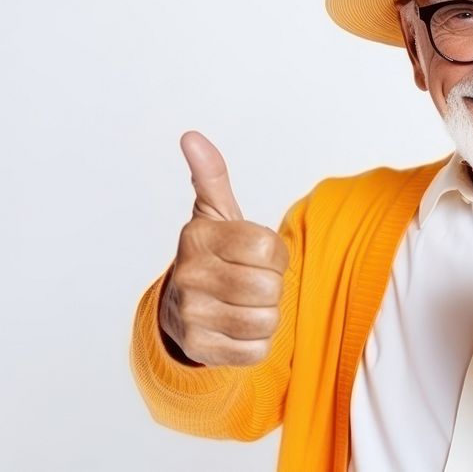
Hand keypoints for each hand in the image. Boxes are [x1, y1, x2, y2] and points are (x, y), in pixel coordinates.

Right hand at [158, 131, 288, 366]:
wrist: (182, 309)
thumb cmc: (214, 254)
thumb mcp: (215, 213)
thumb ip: (212, 175)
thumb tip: (192, 137)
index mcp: (199, 237)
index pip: (269, 250)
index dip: (275, 256)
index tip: (258, 256)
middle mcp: (188, 274)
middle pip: (269, 288)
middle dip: (272, 286)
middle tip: (252, 281)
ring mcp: (190, 314)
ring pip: (266, 320)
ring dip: (266, 315)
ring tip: (245, 304)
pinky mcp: (199, 348)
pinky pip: (257, 350)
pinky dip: (256, 343)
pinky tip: (237, 328)